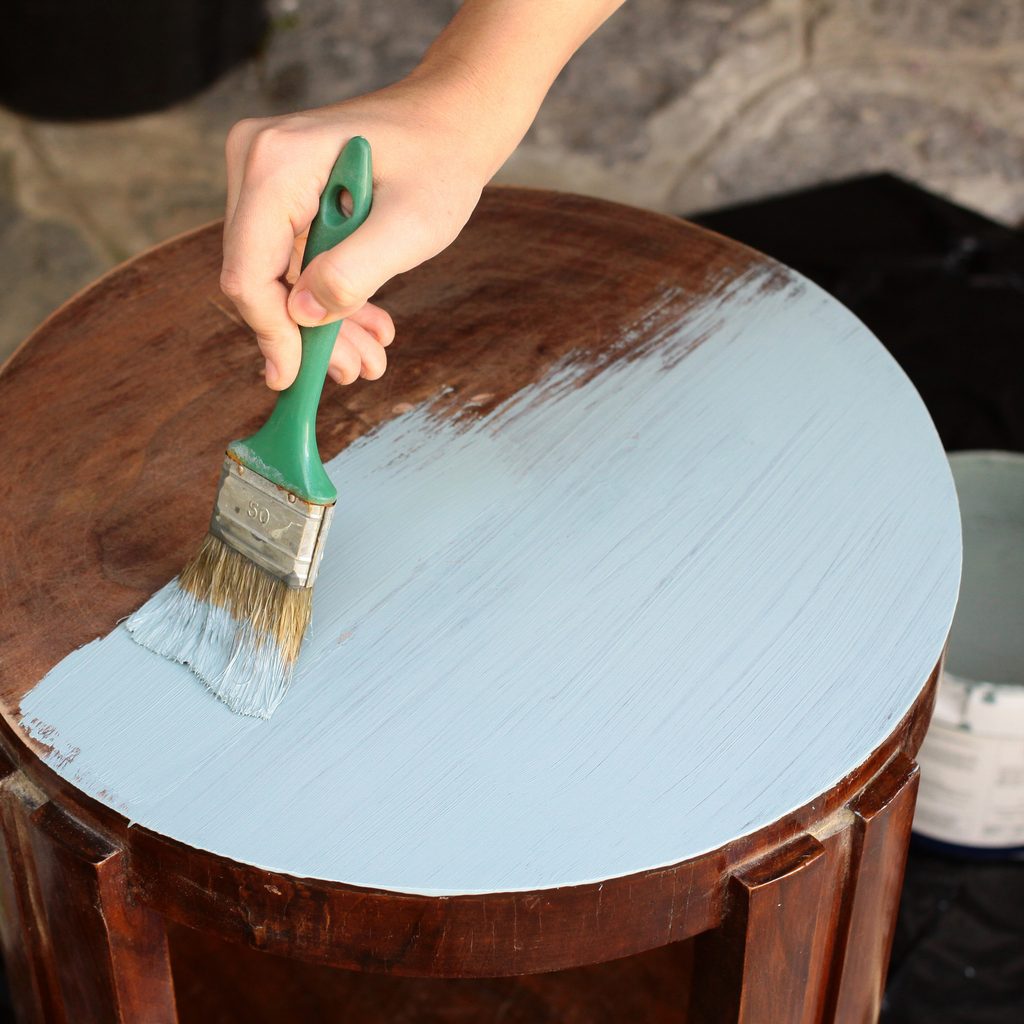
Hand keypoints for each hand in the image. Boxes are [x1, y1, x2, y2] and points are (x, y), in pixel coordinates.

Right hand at [220, 72, 491, 389]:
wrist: (453, 123)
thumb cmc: (439, 163)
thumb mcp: (410, 225)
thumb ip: (355, 272)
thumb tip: (304, 316)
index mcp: (276, 163)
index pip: (248, 271)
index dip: (271, 334)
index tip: (296, 379)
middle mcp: (256, 164)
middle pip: (259, 279)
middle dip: (305, 335)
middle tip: (355, 371)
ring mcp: (266, 179)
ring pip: (278, 279)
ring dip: (323, 326)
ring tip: (370, 356)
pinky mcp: (282, 196)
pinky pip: (293, 264)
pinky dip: (329, 299)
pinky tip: (366, 325)